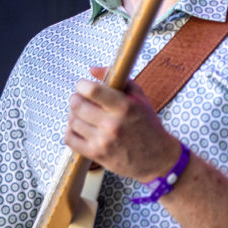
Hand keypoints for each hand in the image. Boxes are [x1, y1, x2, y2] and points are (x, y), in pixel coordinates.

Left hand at [64, 67, 179, 182]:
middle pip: (77, 105)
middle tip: (80, 99)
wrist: (157, 158)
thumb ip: (119, 79)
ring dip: (73, 115)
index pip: (92, 90)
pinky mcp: (96, 155)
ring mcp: (103, 141)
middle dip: (76, 98)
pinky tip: (79, 129)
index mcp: (125, 107)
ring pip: (72, 121)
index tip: (83, 85)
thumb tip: (92, 70)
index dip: (82, 85)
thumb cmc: (148, 126)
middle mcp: (112, 124)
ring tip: (82, 115)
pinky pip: (70, 139)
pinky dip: (71, 131)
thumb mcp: (140, 98)